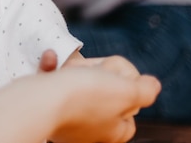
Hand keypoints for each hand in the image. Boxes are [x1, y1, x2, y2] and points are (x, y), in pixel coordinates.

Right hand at [45, 65, 159, 142]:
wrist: (38, 101)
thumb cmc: (85, 97)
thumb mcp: (128, 92)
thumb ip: (147, 90)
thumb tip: (152, 85)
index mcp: (115, 131)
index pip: (132, 103)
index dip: (126, 83)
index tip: (115, 80)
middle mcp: (91, 131)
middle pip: (106, 90)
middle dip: (98, 72)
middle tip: (92, 73)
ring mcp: (67, 121)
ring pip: (79, 82)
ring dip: (75, 68)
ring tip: (69, 68)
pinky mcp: (45, 108)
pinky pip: (54, 81)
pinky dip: (52, 68)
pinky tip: (51, 58)